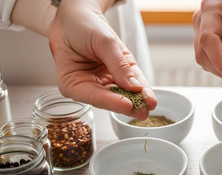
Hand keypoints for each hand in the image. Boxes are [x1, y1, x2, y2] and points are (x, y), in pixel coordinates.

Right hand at [47, 0, 155, 119]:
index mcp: (72, 82)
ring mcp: (103, 82)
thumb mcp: (101, 40)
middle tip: (144, 111)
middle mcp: (87, 86)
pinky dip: (140, 89)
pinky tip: (149, 96)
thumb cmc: (80, 25)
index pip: (94, 96)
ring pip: (121, 94)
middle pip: (109, 99)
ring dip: (137, 100)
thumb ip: (117, 64)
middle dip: (129, 105)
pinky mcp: (116, 76)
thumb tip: (132, 85)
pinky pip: (129, 83)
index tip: (127, 105)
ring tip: (150, 104)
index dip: (112, 102)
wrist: (81, 16)